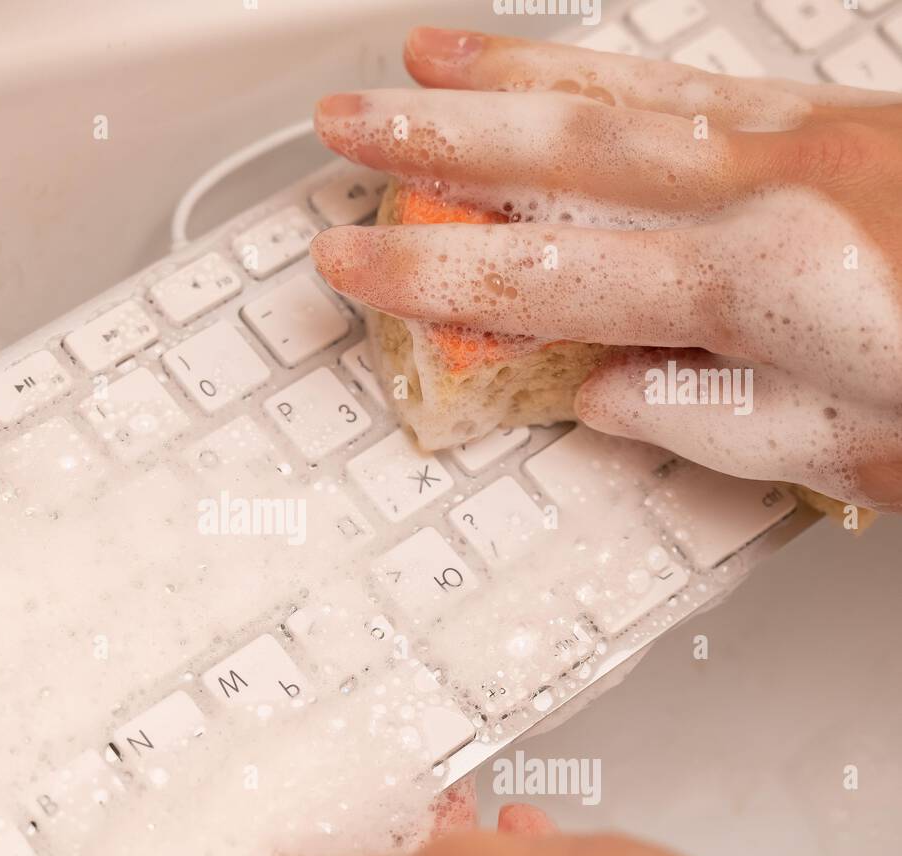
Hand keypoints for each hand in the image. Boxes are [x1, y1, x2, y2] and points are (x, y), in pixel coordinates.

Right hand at [310, 27, 901, 511]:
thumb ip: (713, 420)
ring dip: (514, 71)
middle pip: (569, 151)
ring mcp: (813, 134)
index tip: (357, 258)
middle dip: (441, 133)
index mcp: (769, 286)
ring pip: (627, 90)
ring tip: (432, 54)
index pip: (552, 280)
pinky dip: (616, 67)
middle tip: (351, 119)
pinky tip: (573, 65)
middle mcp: (779, 187)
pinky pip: (699, 80)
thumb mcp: (859, 454)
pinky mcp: (846, 113)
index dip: (436, 273)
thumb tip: (604, 393)